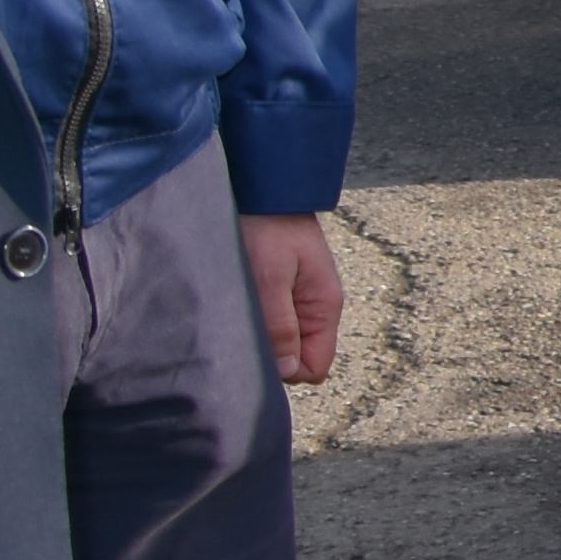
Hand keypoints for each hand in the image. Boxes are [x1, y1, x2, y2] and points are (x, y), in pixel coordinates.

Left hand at [238, 211, 343, 386]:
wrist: (263, 189)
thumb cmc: (268, 227)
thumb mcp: (270, 277)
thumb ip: (280, 326)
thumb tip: (287, 371)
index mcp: (323, 307)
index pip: (315, 367)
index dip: (286, 370)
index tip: (258, 350)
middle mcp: (314, 309)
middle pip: (297, 358)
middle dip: (271, 355)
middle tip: (242, 331)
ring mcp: (298, 301)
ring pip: (282, 342)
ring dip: (260, 337)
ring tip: (237, 313)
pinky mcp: (280, 292)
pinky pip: (272, 324)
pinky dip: (255, 322)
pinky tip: (237, 304)